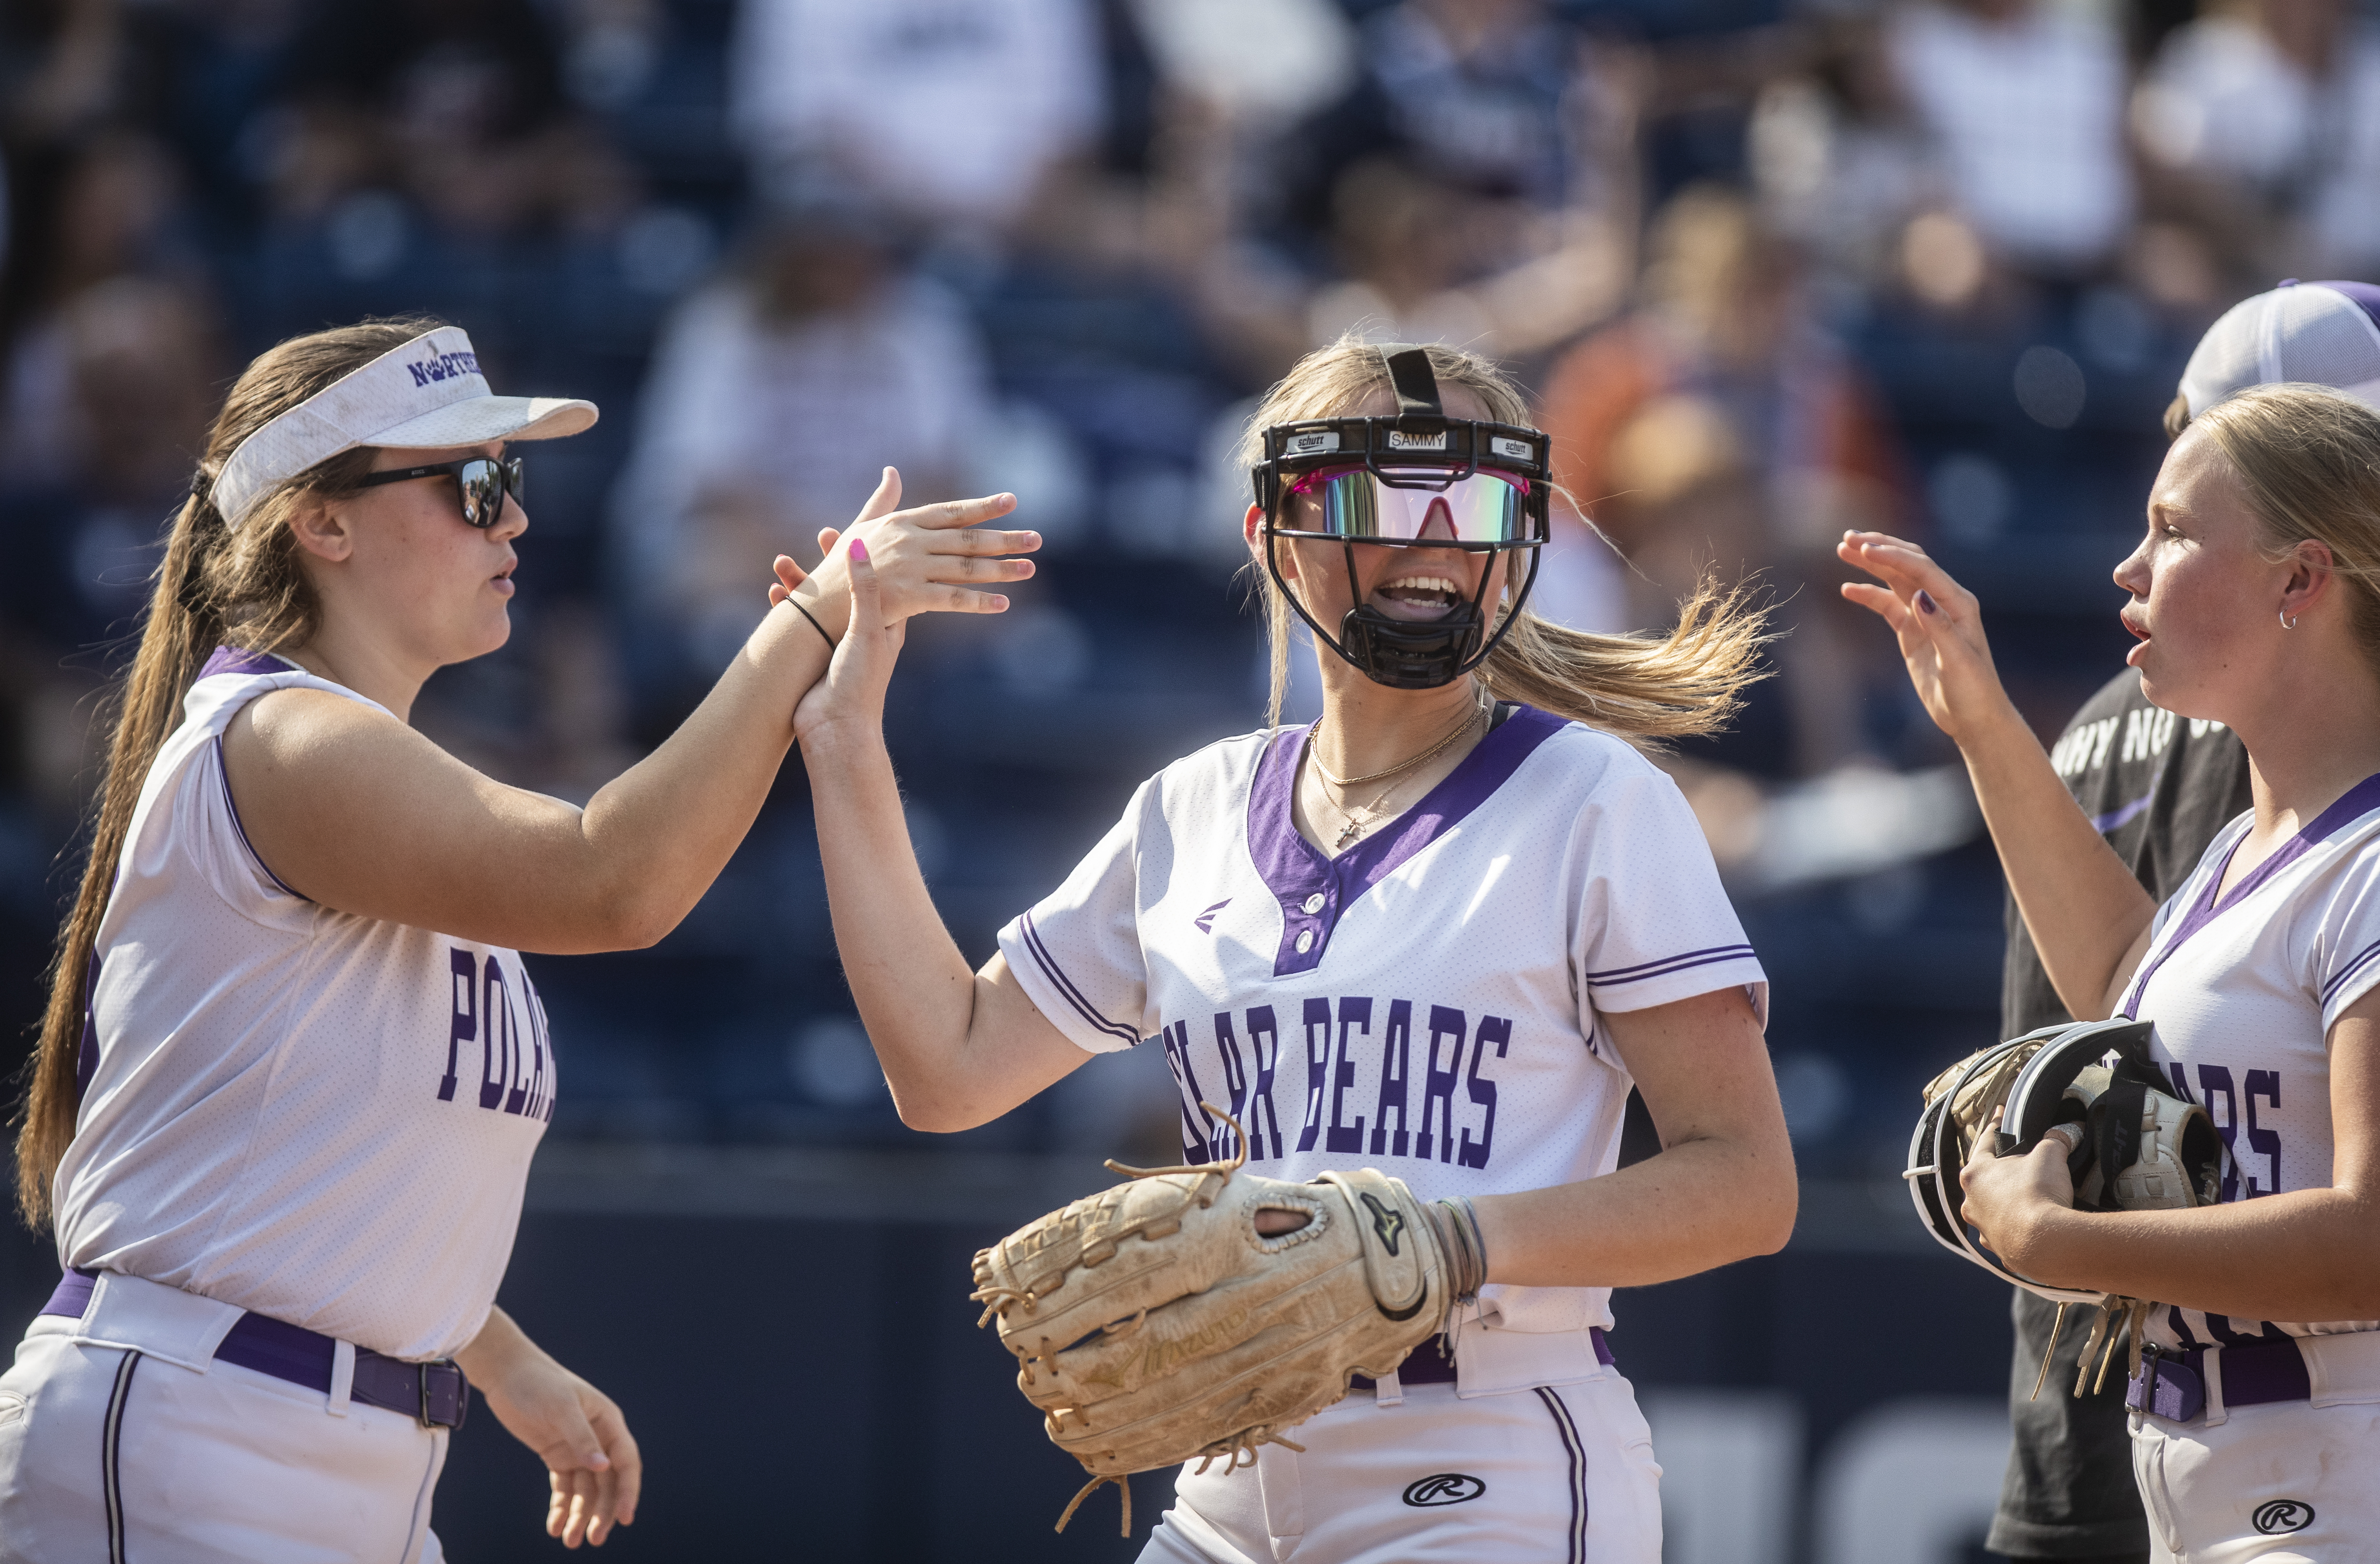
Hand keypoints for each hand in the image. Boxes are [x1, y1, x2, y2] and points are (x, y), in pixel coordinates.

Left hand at [454, 1310, 640, 1547]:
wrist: (506, 1375)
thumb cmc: (538, 1384)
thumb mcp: (561, 1408)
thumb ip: (582, 1438)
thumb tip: (604, 1467)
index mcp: (608, 1422)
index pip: (625, 1462)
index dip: (628, 1491)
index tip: (625, 1518)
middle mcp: (597, 1438)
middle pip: (607, 1482)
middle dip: (601, 1511)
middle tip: (593, 1539)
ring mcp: (576, 1448)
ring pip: (585, 1489)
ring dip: (580, 1515)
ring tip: (570, 1540)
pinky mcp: (556, 1455)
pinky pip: (564, 1487)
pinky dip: (561, 1507)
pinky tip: (554, 1526)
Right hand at [773, 468, 1036, 637]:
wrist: (818, 608)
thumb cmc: (839, 569)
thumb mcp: (860, 528)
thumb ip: (882, 501)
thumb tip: (892, 470)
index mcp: (903, 524)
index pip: (951, 512)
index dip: (983, 506)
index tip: (1012, 502)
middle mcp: (910, 541)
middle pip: (967, 538)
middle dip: (1005, 538)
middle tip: (1037, 539)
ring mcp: (910, 568)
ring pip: (966, 567)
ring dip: (1002, 568)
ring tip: (1030, 568)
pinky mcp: (907, 596)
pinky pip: (951, 599)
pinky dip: (979, 602)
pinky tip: (1003, 604)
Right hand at [794, 536, 905, 751]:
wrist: (836, 732)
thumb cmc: (859, 683)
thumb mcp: (866, 630)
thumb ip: (864, 589)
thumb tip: (860, 545)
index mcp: (886, 624)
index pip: (883, 579)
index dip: (870, 554)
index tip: (858, 529)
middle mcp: (863, 632)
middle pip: (847, 587)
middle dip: (832, 563)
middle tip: (822, 535)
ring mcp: (837, 644)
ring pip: (819, 604)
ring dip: (802, 583)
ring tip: (781, 563)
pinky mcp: (814, 658)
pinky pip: (798, 626)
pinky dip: (787, 608)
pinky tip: (772, 594)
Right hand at [1835, 531, 2020, 745]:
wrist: (1975, 719)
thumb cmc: (1974, 691)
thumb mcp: (1958, 661)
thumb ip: (1939, 627)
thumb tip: (1918, 595)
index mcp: (1958, 604)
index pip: (1922, 569)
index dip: (1893, 556)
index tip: (1864, 548)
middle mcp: (1942, 603)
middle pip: (1908, 565)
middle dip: (1879, 548)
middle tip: (1848, 538)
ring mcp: (1926, 616)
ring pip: (1895, 580)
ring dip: (1871, 564)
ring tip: (1842, 550)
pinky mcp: (1913, 632)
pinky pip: (1888, 605)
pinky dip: (1869, 594)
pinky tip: (1848, 589)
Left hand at [1960, 1117, 2077, 1272]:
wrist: (2047, 1244)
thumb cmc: (2039, 1194)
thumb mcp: (2050, 1157)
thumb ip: (2055, 1140)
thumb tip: (2066, 1131)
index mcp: (1975, 1173)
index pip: (1986, 1140)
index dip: (1996, 1125)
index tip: (2000, 1114)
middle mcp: (1971, 1201)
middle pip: (1984, 1178)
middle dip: (2000, 1170)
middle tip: (2017, 1163)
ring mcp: (1982, 1228)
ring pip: (1990, 1209)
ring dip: (2004, 1203)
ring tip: (2024, 1198)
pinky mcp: (1998, 1249)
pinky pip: (2003, 1234)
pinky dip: (2013, 1228)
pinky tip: (2026, 1226)